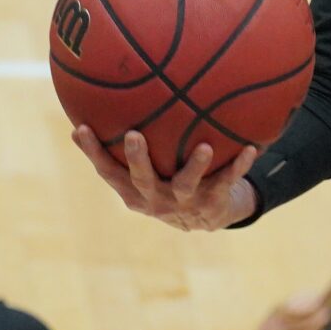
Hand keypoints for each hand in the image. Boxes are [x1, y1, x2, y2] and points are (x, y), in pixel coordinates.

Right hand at [72, 126, 256, 231]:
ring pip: (187, 184)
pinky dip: (238, 166)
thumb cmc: (164, 181)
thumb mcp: (139, 170)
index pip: (107, 171)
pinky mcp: (212, 202)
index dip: (92, 152)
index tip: (80, 128)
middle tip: (134, 135)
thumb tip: (81, 111)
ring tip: (205, 146)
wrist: (204, 218)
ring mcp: (184, 202)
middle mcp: (155, 199)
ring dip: (196, 166)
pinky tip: (250, 149)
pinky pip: (226, 181)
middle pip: (143, 179)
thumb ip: (118, 147)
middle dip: (138, 159)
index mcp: (133, 191)